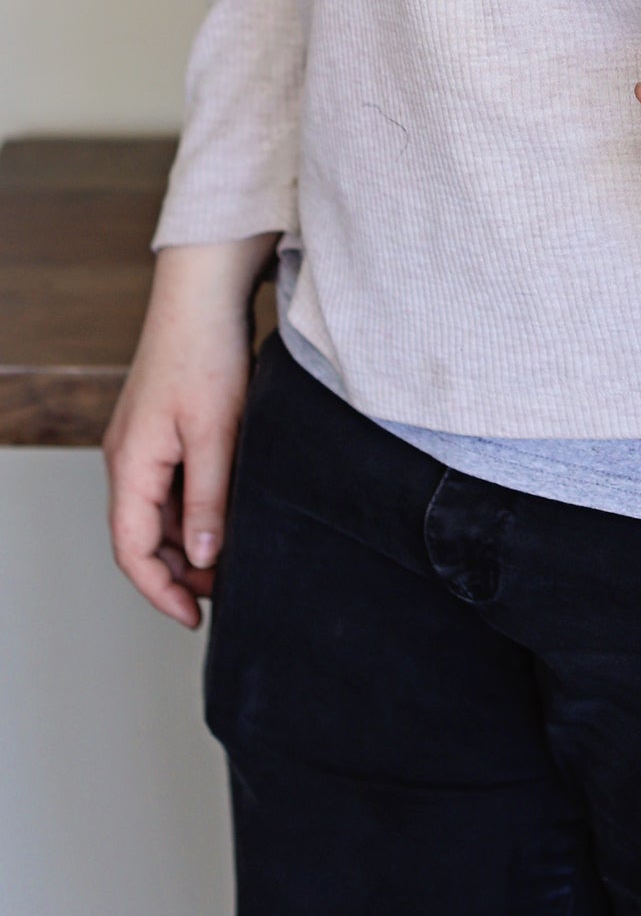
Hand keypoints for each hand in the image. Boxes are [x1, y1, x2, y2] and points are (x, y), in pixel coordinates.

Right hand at [103, 236, 273, 626]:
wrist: (203, 299)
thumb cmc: (206, 356)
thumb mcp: (216, 434)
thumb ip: (209, 497)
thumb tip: (203, 556)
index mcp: (130, 467)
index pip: (132, 551)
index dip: (160, 590)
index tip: (194, 616)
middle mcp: (130, 461)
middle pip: (145, 538)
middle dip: (180, 571)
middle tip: (226, 589)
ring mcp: (146, 446)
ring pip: (162, 513)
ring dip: (192, 540)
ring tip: (235, 556)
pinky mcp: (167, 431)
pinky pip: (175, 485)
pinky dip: (199, 508)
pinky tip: (232, 512)